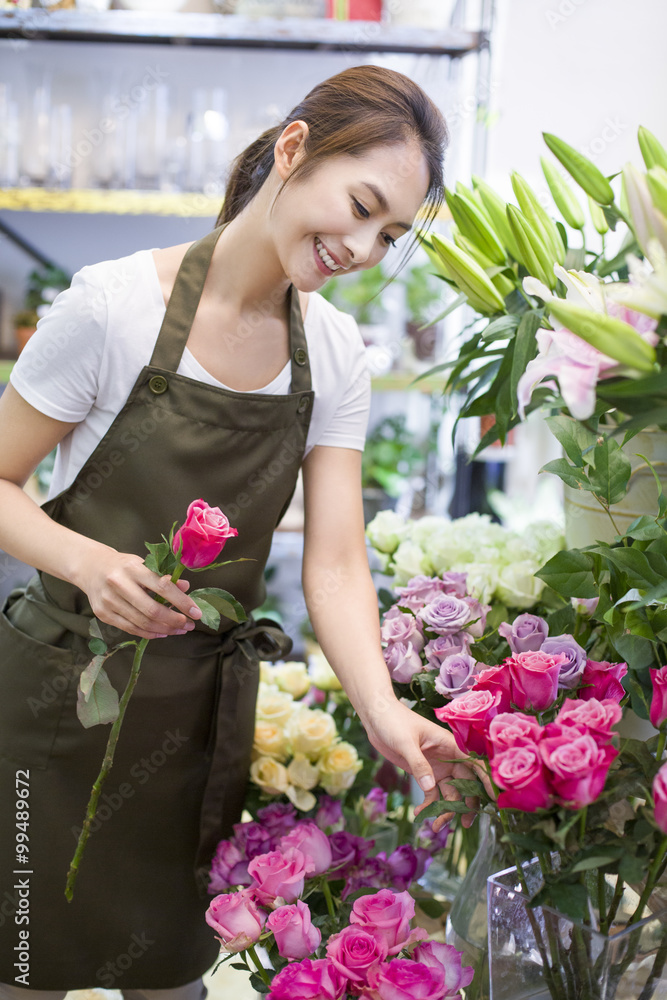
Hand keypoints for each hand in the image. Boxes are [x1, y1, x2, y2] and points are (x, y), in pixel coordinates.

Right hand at [74, 545, 202, 638]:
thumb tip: (185, 588)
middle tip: (189, 625)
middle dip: (174, 620)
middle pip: (151, 610)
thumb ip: (162, 576)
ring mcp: (109, 601)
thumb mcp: (143, 564)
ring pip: (142, 623)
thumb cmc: (123, 566)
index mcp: (132, 568)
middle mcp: (119, 584)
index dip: (182, 602)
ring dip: (165, 629)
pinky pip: (131, 629)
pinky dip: (149, 633)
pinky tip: (162, 633)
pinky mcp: (103, 614)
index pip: (162, 587)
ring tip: (179, 630)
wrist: (90, 567)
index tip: (196, 613)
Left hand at [361, 697, 492, 829]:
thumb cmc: (393, 721)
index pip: (475, 763)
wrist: (376, 716)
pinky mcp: (424, 772)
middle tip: (464, 824)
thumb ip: (418, 764)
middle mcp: (448, 756)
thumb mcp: (406, 742)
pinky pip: (432, 793)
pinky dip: (428, 805)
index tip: (494, 800)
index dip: (486, 780)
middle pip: (465, 783)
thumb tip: (430, 787)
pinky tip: (419, 813)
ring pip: (449, 792)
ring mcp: (436, 766)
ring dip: (445, 810)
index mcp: (450, 744)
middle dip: (466, 804)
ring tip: (435, 827)